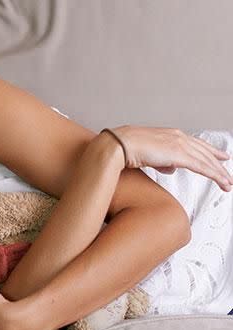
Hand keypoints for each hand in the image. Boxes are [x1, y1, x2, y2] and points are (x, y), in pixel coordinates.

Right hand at [104, 125, 232, 190]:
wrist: (118, 146)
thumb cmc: (125, 148)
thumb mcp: (147, 155)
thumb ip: (161, 161)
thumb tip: (170, 168)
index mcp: (170, 134)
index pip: (195, 144)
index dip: (209, 151)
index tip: (219, 156)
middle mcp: (178, 137)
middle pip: (205, 152)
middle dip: (218, 164)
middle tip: (227, 173)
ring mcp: (180, 145)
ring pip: (207, 160)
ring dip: (219, 173)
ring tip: (227, 183)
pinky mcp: (179, 155)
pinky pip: (202, 167)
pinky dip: (214, 174)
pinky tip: (221, 180)